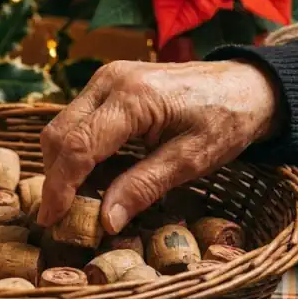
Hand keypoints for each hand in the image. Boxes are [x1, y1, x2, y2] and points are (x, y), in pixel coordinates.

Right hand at [37, 59, 282, 234]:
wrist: (246, 86)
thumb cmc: (226, 121)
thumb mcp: (191, 161)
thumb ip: (144, 187)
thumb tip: (105, 221)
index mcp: (134, 98)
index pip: (79, 146)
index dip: (60, 187)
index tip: (51, 221)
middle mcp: (111, 80)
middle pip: (59, 134)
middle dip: (56, 178)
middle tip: (64, 217)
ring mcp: (107, 77)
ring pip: (62, 126)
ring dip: (64, 164)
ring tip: (81, 199)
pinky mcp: (109, 82)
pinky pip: (77, 119)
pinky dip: (77, 149)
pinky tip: (96, 174)